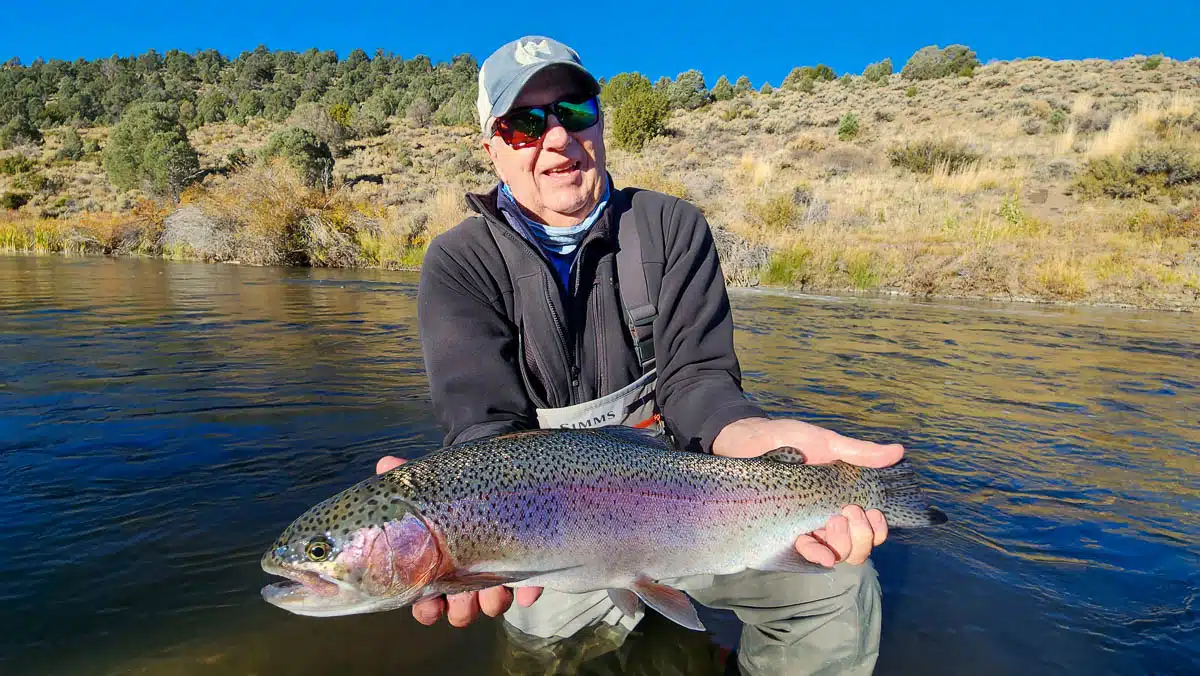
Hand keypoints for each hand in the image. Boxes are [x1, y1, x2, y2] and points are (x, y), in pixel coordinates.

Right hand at [375, 455, 542, 626]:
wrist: (489, 479)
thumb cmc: (452, 491)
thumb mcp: (430, 487)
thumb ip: (405, 480)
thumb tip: (384, 464)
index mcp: (439, 571)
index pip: (427, 605)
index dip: (427, 609)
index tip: (430, 603)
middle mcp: (467, 581)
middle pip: (462, 611)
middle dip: (462, 609)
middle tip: (464, 597)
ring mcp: (497, 577)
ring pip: (493, 604)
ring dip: (492, 602)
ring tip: (493, 589)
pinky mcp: (527, 567)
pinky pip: (529, 589)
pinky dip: (527, 592)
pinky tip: (526, 592)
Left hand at [711, 418, 901, 566]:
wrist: (748, 439)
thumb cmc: (788, 439)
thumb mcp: (826, 443)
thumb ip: (859, 452)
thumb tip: (898, 451)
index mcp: (841, 499)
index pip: (870, 528)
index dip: (878, 529)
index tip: (873, 513)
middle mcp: (827, 518)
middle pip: (857, 548)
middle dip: (863, 537)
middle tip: (851, 512)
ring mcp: (806, 527)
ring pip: (835, 554)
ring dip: (843, 544)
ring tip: (835, 520)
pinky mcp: (782, 531)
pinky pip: (804, 553)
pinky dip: (817, 555)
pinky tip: (822, 552)